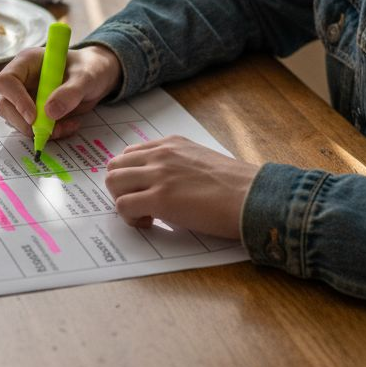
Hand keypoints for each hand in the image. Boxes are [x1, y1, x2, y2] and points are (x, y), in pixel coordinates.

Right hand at [0, 44, 122, 139]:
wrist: (97, 77)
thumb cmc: (90, 68)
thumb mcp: (86, 77)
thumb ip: (70, 92)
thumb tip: (49, 112)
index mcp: (27, 62)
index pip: (6, 81)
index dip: (16, 100)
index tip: (34, 116)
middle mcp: (21, 80)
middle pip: (5, 106)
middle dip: (25, 123)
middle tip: (51, 129)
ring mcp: (25, 98)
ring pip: (17, 121)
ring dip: (40, 131)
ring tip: (68, 125)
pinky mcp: (34, 113)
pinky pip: (33, 129)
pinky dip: (51, 133)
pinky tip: (69, 125)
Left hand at [104, 135, 257, 239]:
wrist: (252, 196)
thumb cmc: (236, 186)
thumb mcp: (202, 161)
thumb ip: (179, 165)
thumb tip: (166, 184)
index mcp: (172, 143)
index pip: (130, 153)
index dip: (132, 176)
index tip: (145, 191)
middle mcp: (161, 154)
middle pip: (115, 166)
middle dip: (121, 189)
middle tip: (140, 205)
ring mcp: (158, 175)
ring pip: (113, 183)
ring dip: (122, 202)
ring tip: (144, 215)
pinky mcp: (160, 199)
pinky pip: (123, 206)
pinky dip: (130, 218)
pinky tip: (150, 223)